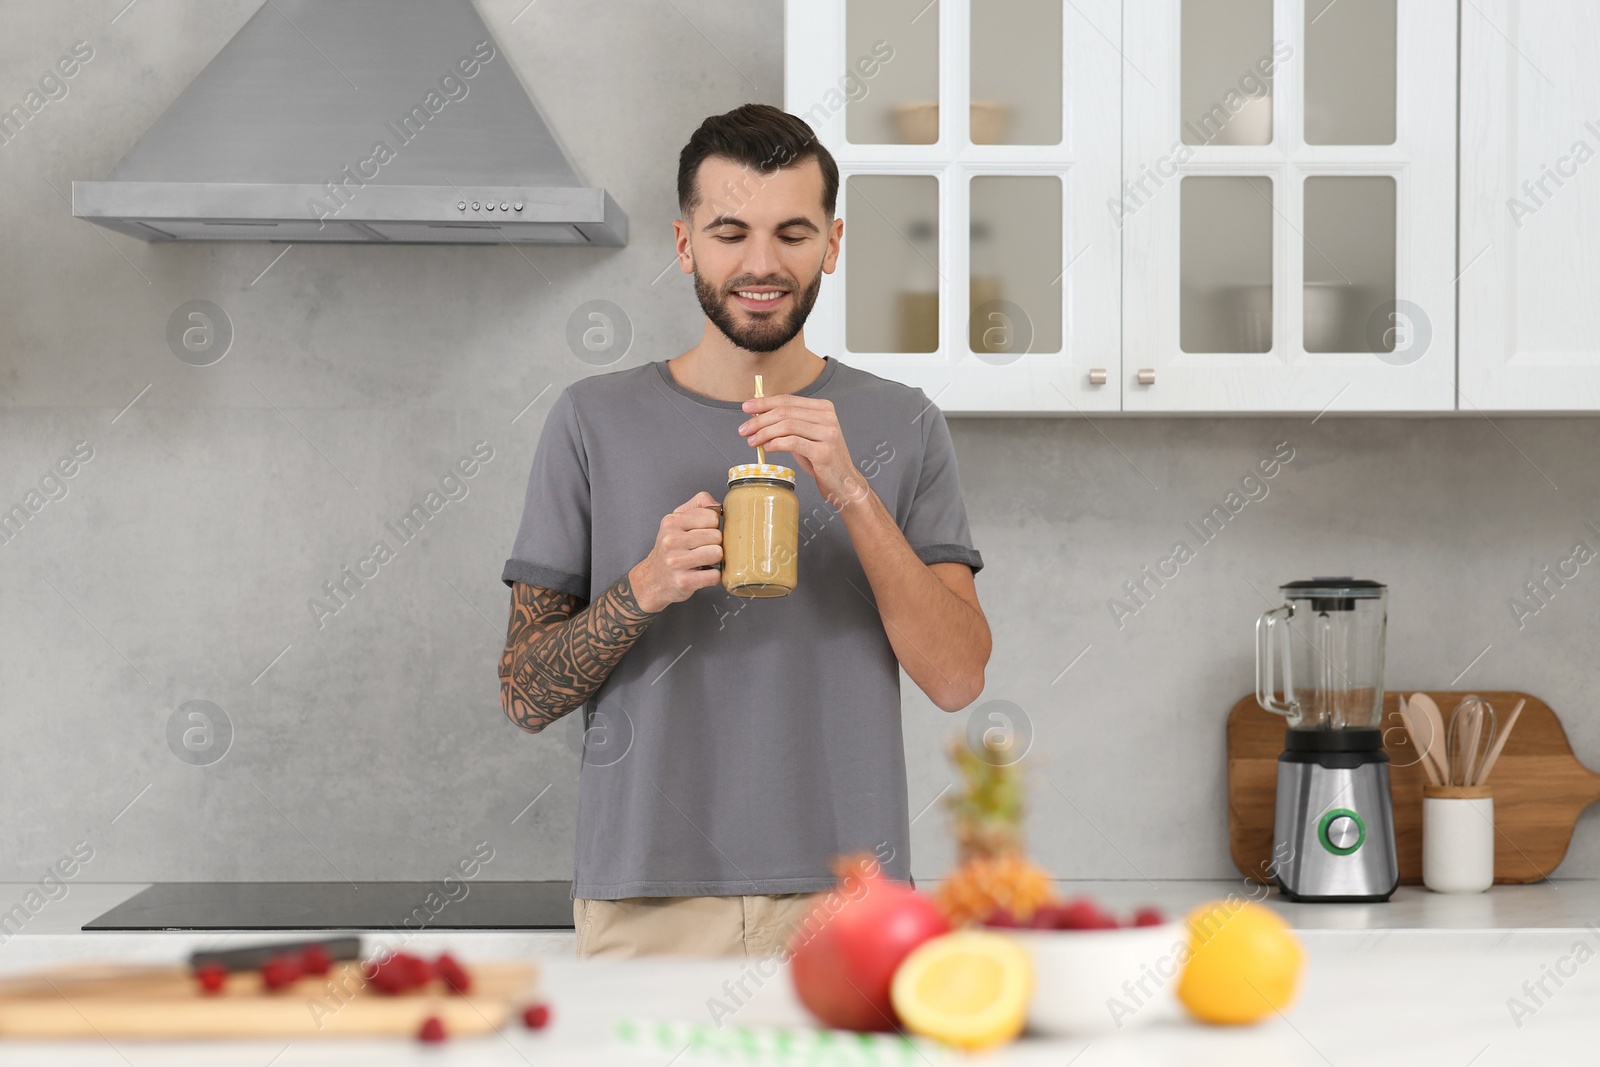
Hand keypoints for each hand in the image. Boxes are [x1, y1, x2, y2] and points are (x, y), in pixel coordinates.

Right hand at [629, 491, 722, 612]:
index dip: (712, 526)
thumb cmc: (669, 550)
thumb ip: (697, 505)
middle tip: (701, 549)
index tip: (702, 534)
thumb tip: (716, 505)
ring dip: (714, 560)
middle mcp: (671, 540)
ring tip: (702, 561)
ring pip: (717, 553)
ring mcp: (676, 561)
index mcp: (672, 522)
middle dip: (714, 544)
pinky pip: (714, 575)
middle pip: (716, 536)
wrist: (653, 579)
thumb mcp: (677, 521)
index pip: (712, 517)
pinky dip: (713, 576)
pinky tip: (702, 573)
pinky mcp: (684, 581)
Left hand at [739, 395, 869, 506]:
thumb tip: (758, 416)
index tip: (747, 407)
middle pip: (785, 412)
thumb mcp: (805, 435)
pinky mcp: (824, 452)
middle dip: (760, 420)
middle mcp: (827, 418)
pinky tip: (767, 448)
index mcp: (823, 408)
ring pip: (787, 426)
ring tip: (752, 441)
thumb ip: (788, 424)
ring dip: (764, 433)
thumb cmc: (821, 459)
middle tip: (744, 429)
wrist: (843, 482)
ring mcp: (828, 434)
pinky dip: (776, 444)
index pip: (788, 400)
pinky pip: (793, 443)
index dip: (764, 403)